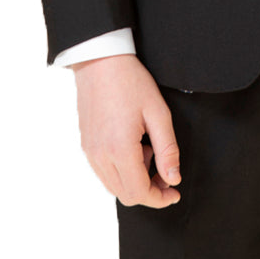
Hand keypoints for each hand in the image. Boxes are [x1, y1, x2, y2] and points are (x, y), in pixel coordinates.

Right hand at [71, 54, 181, 207]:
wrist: (100, 60)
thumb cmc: (131, 82)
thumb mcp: (158, 113)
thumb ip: (168, 150)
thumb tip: (173, 179)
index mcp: (119, 149)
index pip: (139, 193)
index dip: (159, 198)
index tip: (173, 192)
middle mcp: (100, 156)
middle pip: (126, 195)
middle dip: (149, 190)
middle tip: (165, 169)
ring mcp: (89, 151)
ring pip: (113, 186)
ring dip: (134, 179)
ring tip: (147, 148)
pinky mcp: (85, 145)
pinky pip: (104, 172)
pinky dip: (121, 169)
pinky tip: (133, 145)